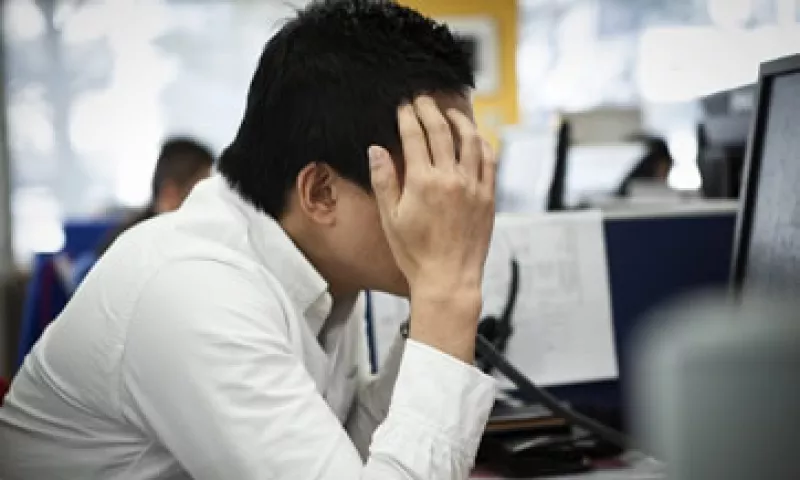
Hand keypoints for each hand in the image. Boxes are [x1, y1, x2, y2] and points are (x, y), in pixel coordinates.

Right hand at [368, 96, 496, 362]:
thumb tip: (376, 149)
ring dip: (460, 121)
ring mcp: (473, 186)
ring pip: (470, 140)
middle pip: (442, 131)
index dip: (408, 116)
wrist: (448, 279)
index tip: (404, 105)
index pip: (414, 136)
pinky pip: (489, 160)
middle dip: (430, 110)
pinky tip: (475, 138)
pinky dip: (482, 143)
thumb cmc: (415, 254)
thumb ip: (383, 180)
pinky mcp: (488, 197)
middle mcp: (450, 179)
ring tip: (450, 113)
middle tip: (423, 99)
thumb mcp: (390, 218)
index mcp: (422, 182)